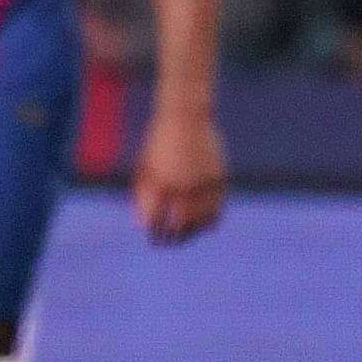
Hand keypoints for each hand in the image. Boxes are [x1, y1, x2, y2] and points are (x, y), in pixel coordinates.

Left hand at [130, 108, 226, 244]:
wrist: (185, 118)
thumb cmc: (159, 142)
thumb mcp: (145, 167)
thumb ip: (142, 196)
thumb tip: (142, 226)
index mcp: (160, 184)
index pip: (156, 221)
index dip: (154, 233)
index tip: (153, 239)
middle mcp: (182, 186)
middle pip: (179, 226)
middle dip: (172, 239)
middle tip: (168, 243)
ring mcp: (202, 183)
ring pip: (200, 221)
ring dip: (192, 232)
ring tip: (185, 236)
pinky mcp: (219, 179)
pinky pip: (217, 208)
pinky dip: (210, 220)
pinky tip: (204, 226)